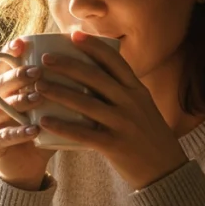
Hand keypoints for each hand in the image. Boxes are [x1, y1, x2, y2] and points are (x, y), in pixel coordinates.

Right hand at [0, 39, 55, 190]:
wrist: (28, 166)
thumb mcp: (52, 107)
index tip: (22, 44)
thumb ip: (64, 88)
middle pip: (2, 83)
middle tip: (38, 72)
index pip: (5, 65)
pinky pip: (3, 136)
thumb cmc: (44, 130)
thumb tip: (95, 65)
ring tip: (37, 98)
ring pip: (0, 108)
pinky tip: (33, 129)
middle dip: (19, 76)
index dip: (10, 53)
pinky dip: (18, 131)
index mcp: (8, 89)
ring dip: (19, 102)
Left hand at [33, 31, 187, 190]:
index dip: (93, 46)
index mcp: (137, 90)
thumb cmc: (149, 137)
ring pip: (86, 103)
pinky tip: (44, 121)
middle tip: (45, 59)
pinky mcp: (115, 145)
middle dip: (68, 65)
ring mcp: (124, 124)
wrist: (167, 171)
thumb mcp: (142, 108)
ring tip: (38, 85)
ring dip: (59, 92)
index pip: (115, 61)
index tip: (73, 35)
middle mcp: (131, 103)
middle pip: (96, 77)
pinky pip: (83, 134)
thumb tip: (94, 75)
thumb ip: (123, 92)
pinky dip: (62, 126)